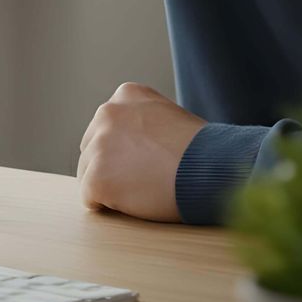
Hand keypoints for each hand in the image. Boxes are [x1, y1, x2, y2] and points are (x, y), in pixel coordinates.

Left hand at [75, 81, 205, 221]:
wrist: (212, 167)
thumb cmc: (201, 149)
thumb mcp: (169, 117)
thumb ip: (143, 125)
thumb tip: (128, 149)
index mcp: (126, 95)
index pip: (107, 127)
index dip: (125, 149)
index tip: (146, 159)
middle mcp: (106, 113)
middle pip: (91, 149)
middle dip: (111, 166)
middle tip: (143, 179)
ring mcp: (98, 145)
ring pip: (88, 174)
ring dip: (111, 186)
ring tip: (145, 189)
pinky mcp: (96, 177)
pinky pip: (91, 199)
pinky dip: (110, 206)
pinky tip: (138, 201)